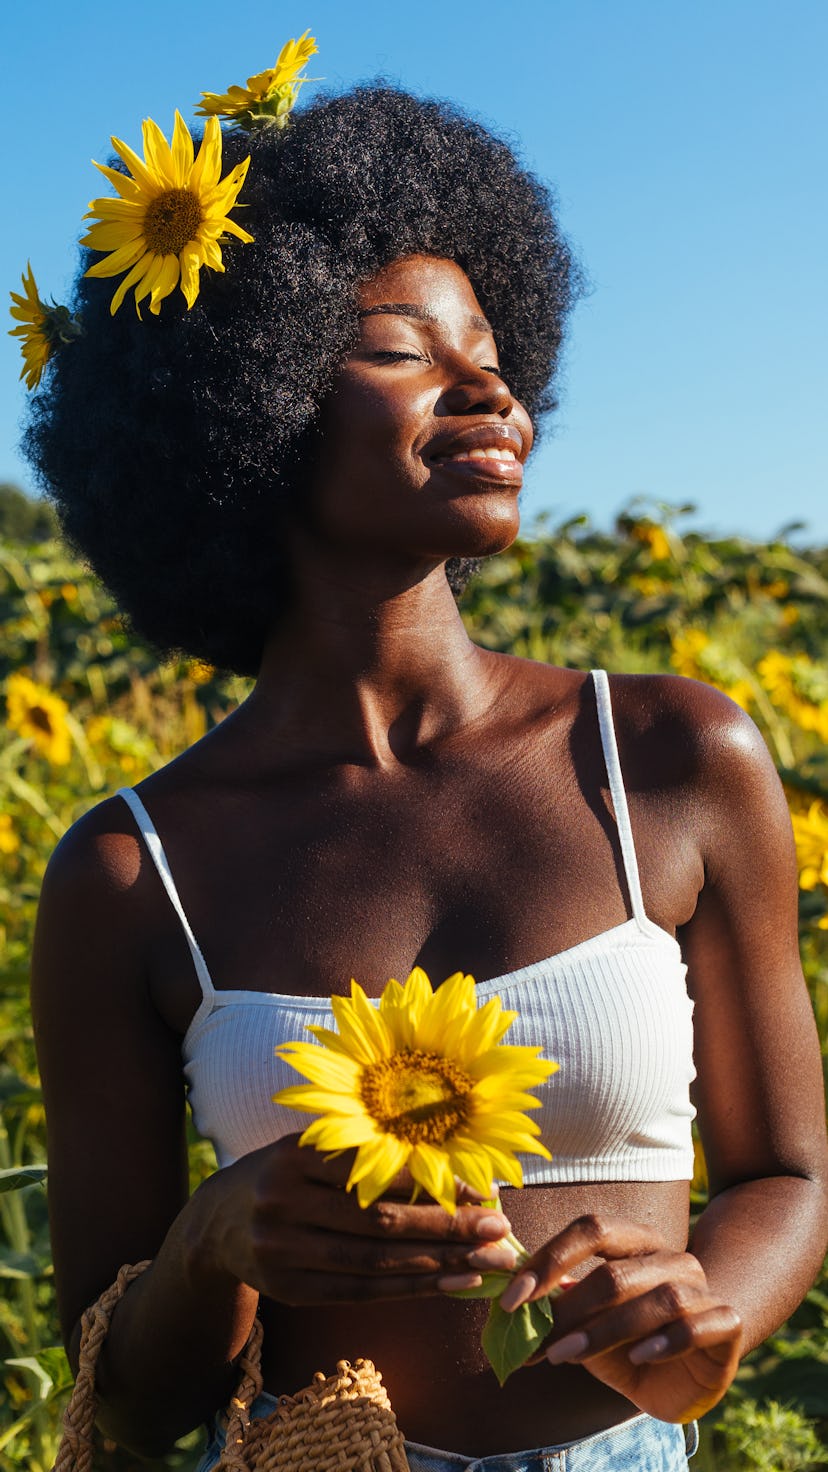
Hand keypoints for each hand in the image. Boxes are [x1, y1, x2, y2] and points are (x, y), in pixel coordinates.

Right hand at [203, 1134, 516, 1305]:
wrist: (216, 1222)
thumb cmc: (285, 1174)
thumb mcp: (311, 1148)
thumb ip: (366, 1156)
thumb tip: (455, 1175)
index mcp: (294, 1154)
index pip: (377, 1170)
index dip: (433, 1181)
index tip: (484, 1189)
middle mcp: (283, 1200)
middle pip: (380, 1220)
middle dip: (448, 1227)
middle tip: (500, 1229)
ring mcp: (280, 1249)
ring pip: (374, 1261)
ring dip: (439, 1264)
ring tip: (490, 1262)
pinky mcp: (287, 1288)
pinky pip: (359, 1292)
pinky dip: (411, 1289)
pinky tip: (454, 1284)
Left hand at [501, 1214, 742, 1421]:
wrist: (684, 1377)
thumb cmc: (627, 1344)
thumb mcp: (586, 1328)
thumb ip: (556, 1309)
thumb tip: (508, 1302)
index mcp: (634, 1241)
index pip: (592, 1229)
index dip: (549, 1259)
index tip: (512, 1297)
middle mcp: (670, 1256)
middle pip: (617, 1272)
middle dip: (569, 1312)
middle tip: (536, 1346)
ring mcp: (701, 1286)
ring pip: (658, 1299)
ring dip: (606, 1331)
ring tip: (568, 1357)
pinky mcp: (726, 1321)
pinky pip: (697, 1325)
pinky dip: (666, 1341)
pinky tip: (638, 1357)